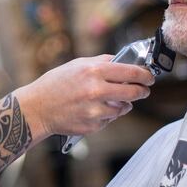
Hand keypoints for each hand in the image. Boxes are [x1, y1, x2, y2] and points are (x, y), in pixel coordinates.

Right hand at [14, 55, 153, 137]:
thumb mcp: (77, 65)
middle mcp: (97, 91)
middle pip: (133, 92)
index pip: (131, 72)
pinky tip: (93, 109)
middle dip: (141, 91)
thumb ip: (101, 62)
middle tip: (143, 90)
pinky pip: (109, 119)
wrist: (37, 108)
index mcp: (94, 71)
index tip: (149, 76)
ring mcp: (95, 110)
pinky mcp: (93, 125)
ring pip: (123, 108)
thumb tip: (122, 61)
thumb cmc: (54, 84)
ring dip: (123, 104)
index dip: (145, 75)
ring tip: (109, 100)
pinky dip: (107, 115)